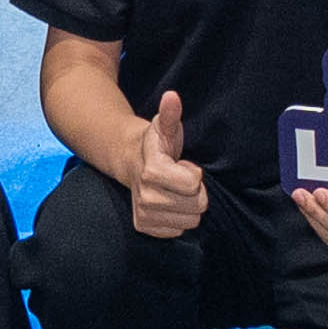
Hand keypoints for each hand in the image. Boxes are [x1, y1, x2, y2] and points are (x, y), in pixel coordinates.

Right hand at [121, 91, 209, 238]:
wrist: (131, 160)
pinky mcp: (143, 226)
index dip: (194, 174)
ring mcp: (143, 214)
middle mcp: (145, 196)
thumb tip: (172, 97)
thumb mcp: (165, 126)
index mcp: (152, 171)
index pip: (194, 184)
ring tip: (174, 190)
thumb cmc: (156, 143)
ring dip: (188, 206)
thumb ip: (171, 113)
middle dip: (194, 192)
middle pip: (196, 206)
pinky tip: (168, 202)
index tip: (183, 165)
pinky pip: (178, 231)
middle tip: (179, 179)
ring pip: (190, 221)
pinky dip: (178, 218)